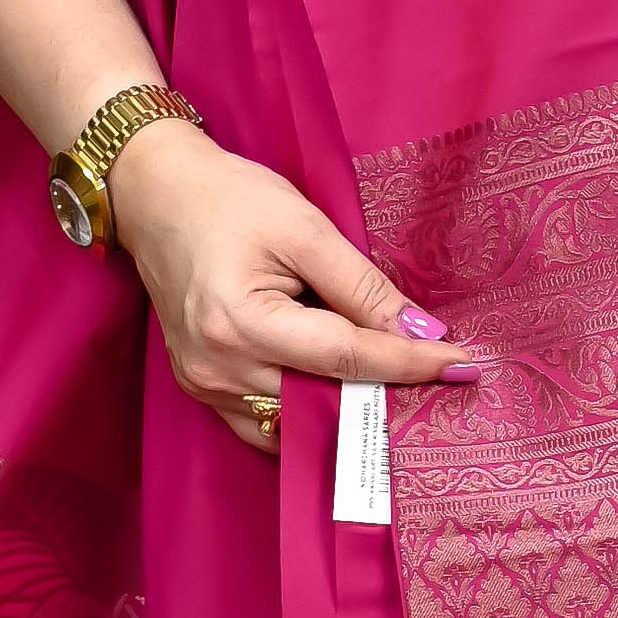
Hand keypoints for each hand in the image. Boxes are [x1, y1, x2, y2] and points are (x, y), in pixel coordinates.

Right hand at [104, 116, 472, 456]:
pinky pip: (264, 422)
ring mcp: (204, 384)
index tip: (462, 366)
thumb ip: (363, 288)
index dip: (408, 364)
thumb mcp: (305, 229)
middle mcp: (218, 367)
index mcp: (240, 322)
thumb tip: (420, 334)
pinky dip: (306, 413)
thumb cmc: (229, 199)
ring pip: (295, 420)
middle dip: (383, 392)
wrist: (154, 194)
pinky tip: (342, 392)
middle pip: (323, 397)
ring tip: (395, 386)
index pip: (345, 357)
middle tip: (438, 380)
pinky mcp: (201, 387)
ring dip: (347, 407)